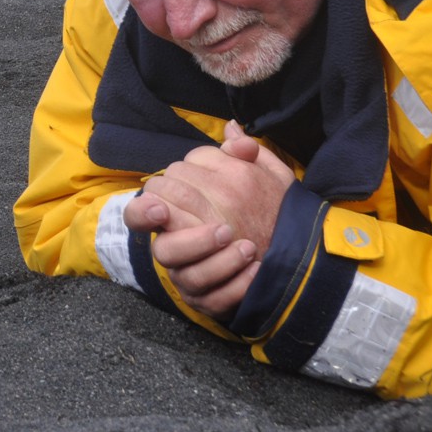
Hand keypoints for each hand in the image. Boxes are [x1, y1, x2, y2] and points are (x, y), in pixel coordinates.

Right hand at [126, 121, 294, 320]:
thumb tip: (233, 130)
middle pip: (164, 249)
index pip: (141, 215)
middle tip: (226, 229)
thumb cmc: (260, 211)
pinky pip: (215, 300)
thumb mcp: (256, 177)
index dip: (143, 213)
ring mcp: (192, 277)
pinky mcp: (211, 301)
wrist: (290, 254)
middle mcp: (178, 248)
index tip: (159, 210)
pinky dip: (236, 286)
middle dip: (193, 239)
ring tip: (247, 248)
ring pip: (189, 277)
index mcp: (178, 217)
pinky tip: (256, 271)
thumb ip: (239, 155)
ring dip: (218, 264)